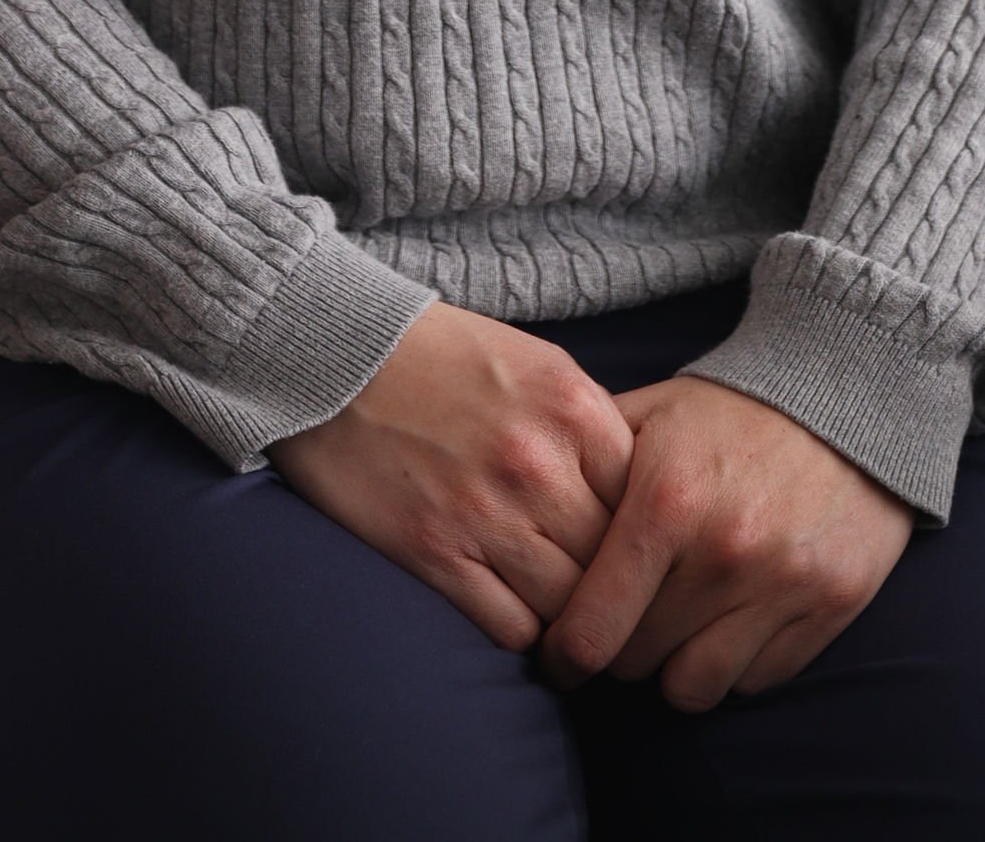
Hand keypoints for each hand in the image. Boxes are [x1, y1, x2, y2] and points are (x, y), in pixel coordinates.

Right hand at [265, 299, 636, 651]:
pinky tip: (515, 609)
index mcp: (572, 408)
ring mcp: (486, 513)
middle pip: (614, 561)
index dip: (644, 532)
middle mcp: (538, 464)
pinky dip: (522, 629)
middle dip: (615, 582)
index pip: (646, 502)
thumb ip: (589, 428)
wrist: (338, 356)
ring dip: (571, 615)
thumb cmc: (441, 356)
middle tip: (608, 593)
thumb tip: (633, 496)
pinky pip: (511, 629)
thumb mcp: (537, 364)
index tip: (634, 547)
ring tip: (566, 612)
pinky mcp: (435, 554)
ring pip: (569, 606)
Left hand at [534, 373, 913, 711]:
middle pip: (636, 663)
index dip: (562, 656)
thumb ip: (588, 464)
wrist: (850, 389)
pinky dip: (734, 664)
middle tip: (622, 625)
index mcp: (665, 503)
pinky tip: (728, 621)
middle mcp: (722, 554)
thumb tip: (527, 513)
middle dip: (619, 648)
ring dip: (675, 666)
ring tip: (675, 629)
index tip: (558, 655)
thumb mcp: (653, 414)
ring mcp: (781, 585)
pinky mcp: (830, 605)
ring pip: (695, 688)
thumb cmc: (734, 405)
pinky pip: (756, 682)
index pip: (590, 630)